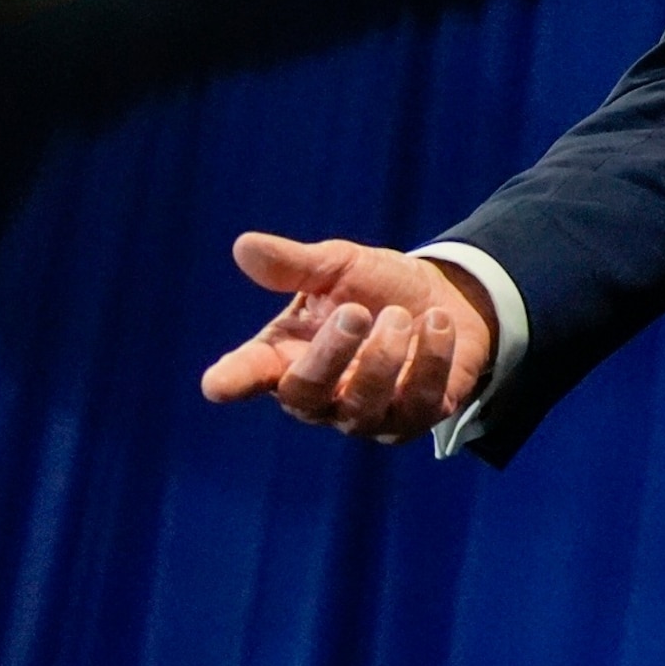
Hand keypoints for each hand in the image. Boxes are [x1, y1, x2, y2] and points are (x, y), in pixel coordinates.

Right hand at [200, 233, 495, 442]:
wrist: (446, 299)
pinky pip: (420, 404)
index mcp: (283, 356)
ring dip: (384, 356)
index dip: (232, 380)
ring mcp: (365, 416)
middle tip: (356, 311)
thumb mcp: (336, 267)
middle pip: (307, 393)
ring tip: (401, 314)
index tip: (219, 385)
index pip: (247, 374)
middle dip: (332, 353)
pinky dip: (432, 359)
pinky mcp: (414, 419)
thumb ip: (294, 265)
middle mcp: (318, 396)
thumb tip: (244, 246)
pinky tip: (438, 322)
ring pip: (364, 405)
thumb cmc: (374, 287)